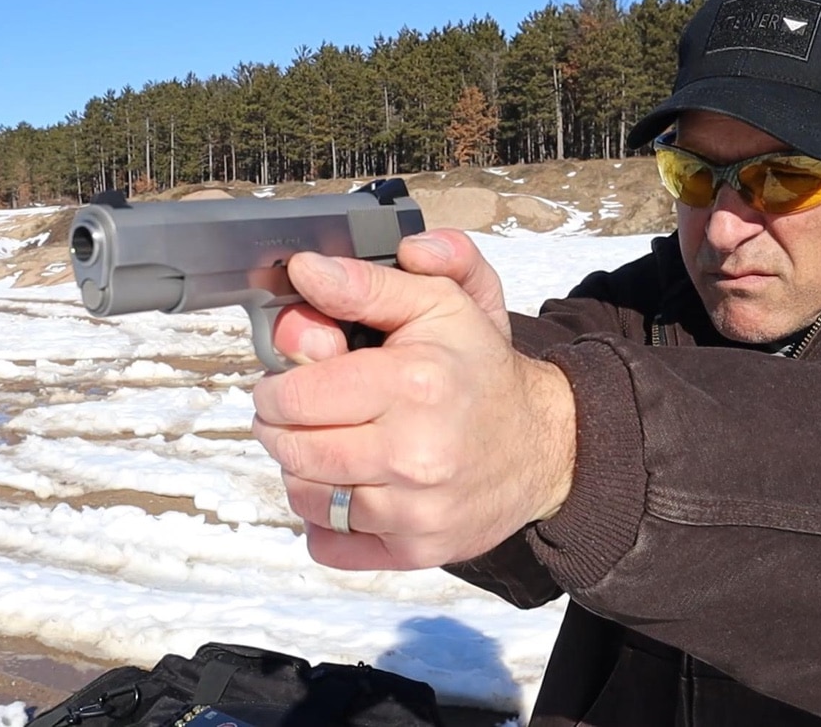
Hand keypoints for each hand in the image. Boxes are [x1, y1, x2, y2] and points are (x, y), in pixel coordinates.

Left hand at [251, 229, 576, 569]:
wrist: (543, 443)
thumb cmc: (480, 370)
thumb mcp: (436, 304)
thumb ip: (365, 283)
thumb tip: (306, 271)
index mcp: (412, 383)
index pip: (294, 395)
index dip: (277, 384)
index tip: (288, 379)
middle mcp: (413, 453)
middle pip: (293, 448)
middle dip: (282, 426)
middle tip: (301, 412)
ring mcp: (415, 510)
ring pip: (304, 497)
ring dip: (302, 469)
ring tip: (329, 444)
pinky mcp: (416, 549)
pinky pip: (329, 544)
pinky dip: (324, 520)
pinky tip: (347, 488)